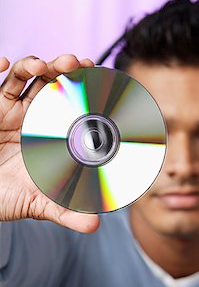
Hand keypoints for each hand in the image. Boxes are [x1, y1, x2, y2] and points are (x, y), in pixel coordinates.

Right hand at [0, 55, 99, 232]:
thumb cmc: (9, 197)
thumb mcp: (38, 204)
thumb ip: (66, 212)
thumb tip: (96, 224)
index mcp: (52, 133)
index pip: (73, 104)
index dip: (86, 89)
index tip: (101, 77)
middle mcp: (34, 116)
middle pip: (52, 82)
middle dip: (66, 69)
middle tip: (80, 64)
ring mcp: (11, 110)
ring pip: (25, 77)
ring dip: (35, 64)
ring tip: (44, 65)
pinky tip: (4, 62)